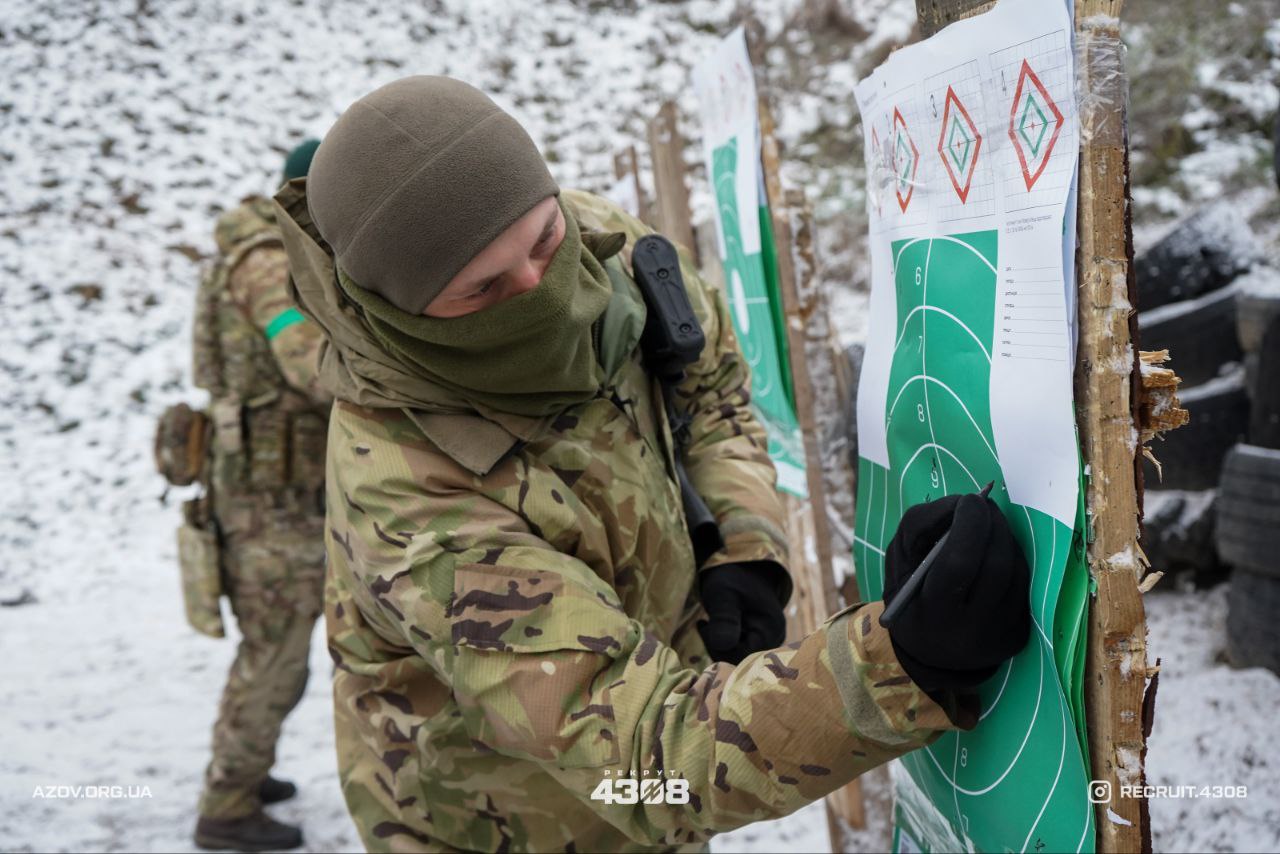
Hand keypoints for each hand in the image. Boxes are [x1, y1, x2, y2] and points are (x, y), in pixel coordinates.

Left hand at [697, 561, 787, 664]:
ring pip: (739, 660)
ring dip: (720, 646)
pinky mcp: (760, 642)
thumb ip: (724, 619)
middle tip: (706, 624)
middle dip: (718, 647)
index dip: (719, 647)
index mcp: (771, 629)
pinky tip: (716, 628)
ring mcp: (769, 642)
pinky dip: (725, 644)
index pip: (742, 657)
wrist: (742, 568)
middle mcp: (775, 640)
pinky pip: (741, 654)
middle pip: (742, 662)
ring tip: (711, 623)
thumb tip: (723, 645)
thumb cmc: (731, 578)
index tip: (705, 624)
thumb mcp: (722, 594)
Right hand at [883, 492, 1030, 691]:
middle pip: (995, 565)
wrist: (931, 653)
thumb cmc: (910, 596)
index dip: (969, 524)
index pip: (959, 563)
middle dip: (992, 525)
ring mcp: (1000, 635)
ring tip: (987, 526)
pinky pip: (1024, 586)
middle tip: (982, 504)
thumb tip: (962, 503)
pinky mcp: (1019, 635)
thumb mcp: (898, 562)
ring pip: (1015, 571)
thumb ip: (920, 526)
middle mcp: (970, 630)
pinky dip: (1012, 559)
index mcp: (932, 613)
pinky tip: (996, 552)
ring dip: (1004, 538)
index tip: (969, 499)